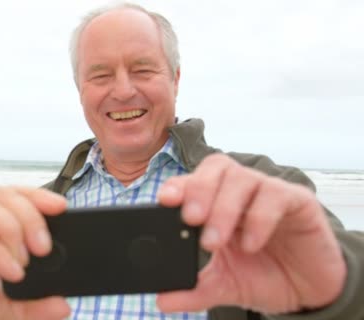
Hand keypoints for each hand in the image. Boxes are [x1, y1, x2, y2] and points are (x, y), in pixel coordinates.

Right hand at [0, 187, 70, 319]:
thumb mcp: (0, 311)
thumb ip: (31, 308)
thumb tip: (64, 305)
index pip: (11, 197)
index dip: (36, 195)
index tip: (62, 207)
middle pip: (0, 196)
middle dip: (29, 214)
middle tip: (45, 247)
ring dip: (12, 228)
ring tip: (26, 260)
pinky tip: (11, 272)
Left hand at [156, 154, 346, 313]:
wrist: (308, 292)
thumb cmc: (263, 275)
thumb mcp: (223, 285)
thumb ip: (194, 290)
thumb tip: (162, 301)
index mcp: (215, 203)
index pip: (192, 180)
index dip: (178, 185)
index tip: (164, 201)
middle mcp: (239, 191)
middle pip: (215, 167)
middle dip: (198, 190)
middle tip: (190, 219)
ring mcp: (268, 192)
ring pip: (242, 177)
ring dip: (224, 208)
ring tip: (214, 241)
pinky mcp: (298, 201)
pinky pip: (276, 195)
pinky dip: (259, 218)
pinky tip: (251, 244)